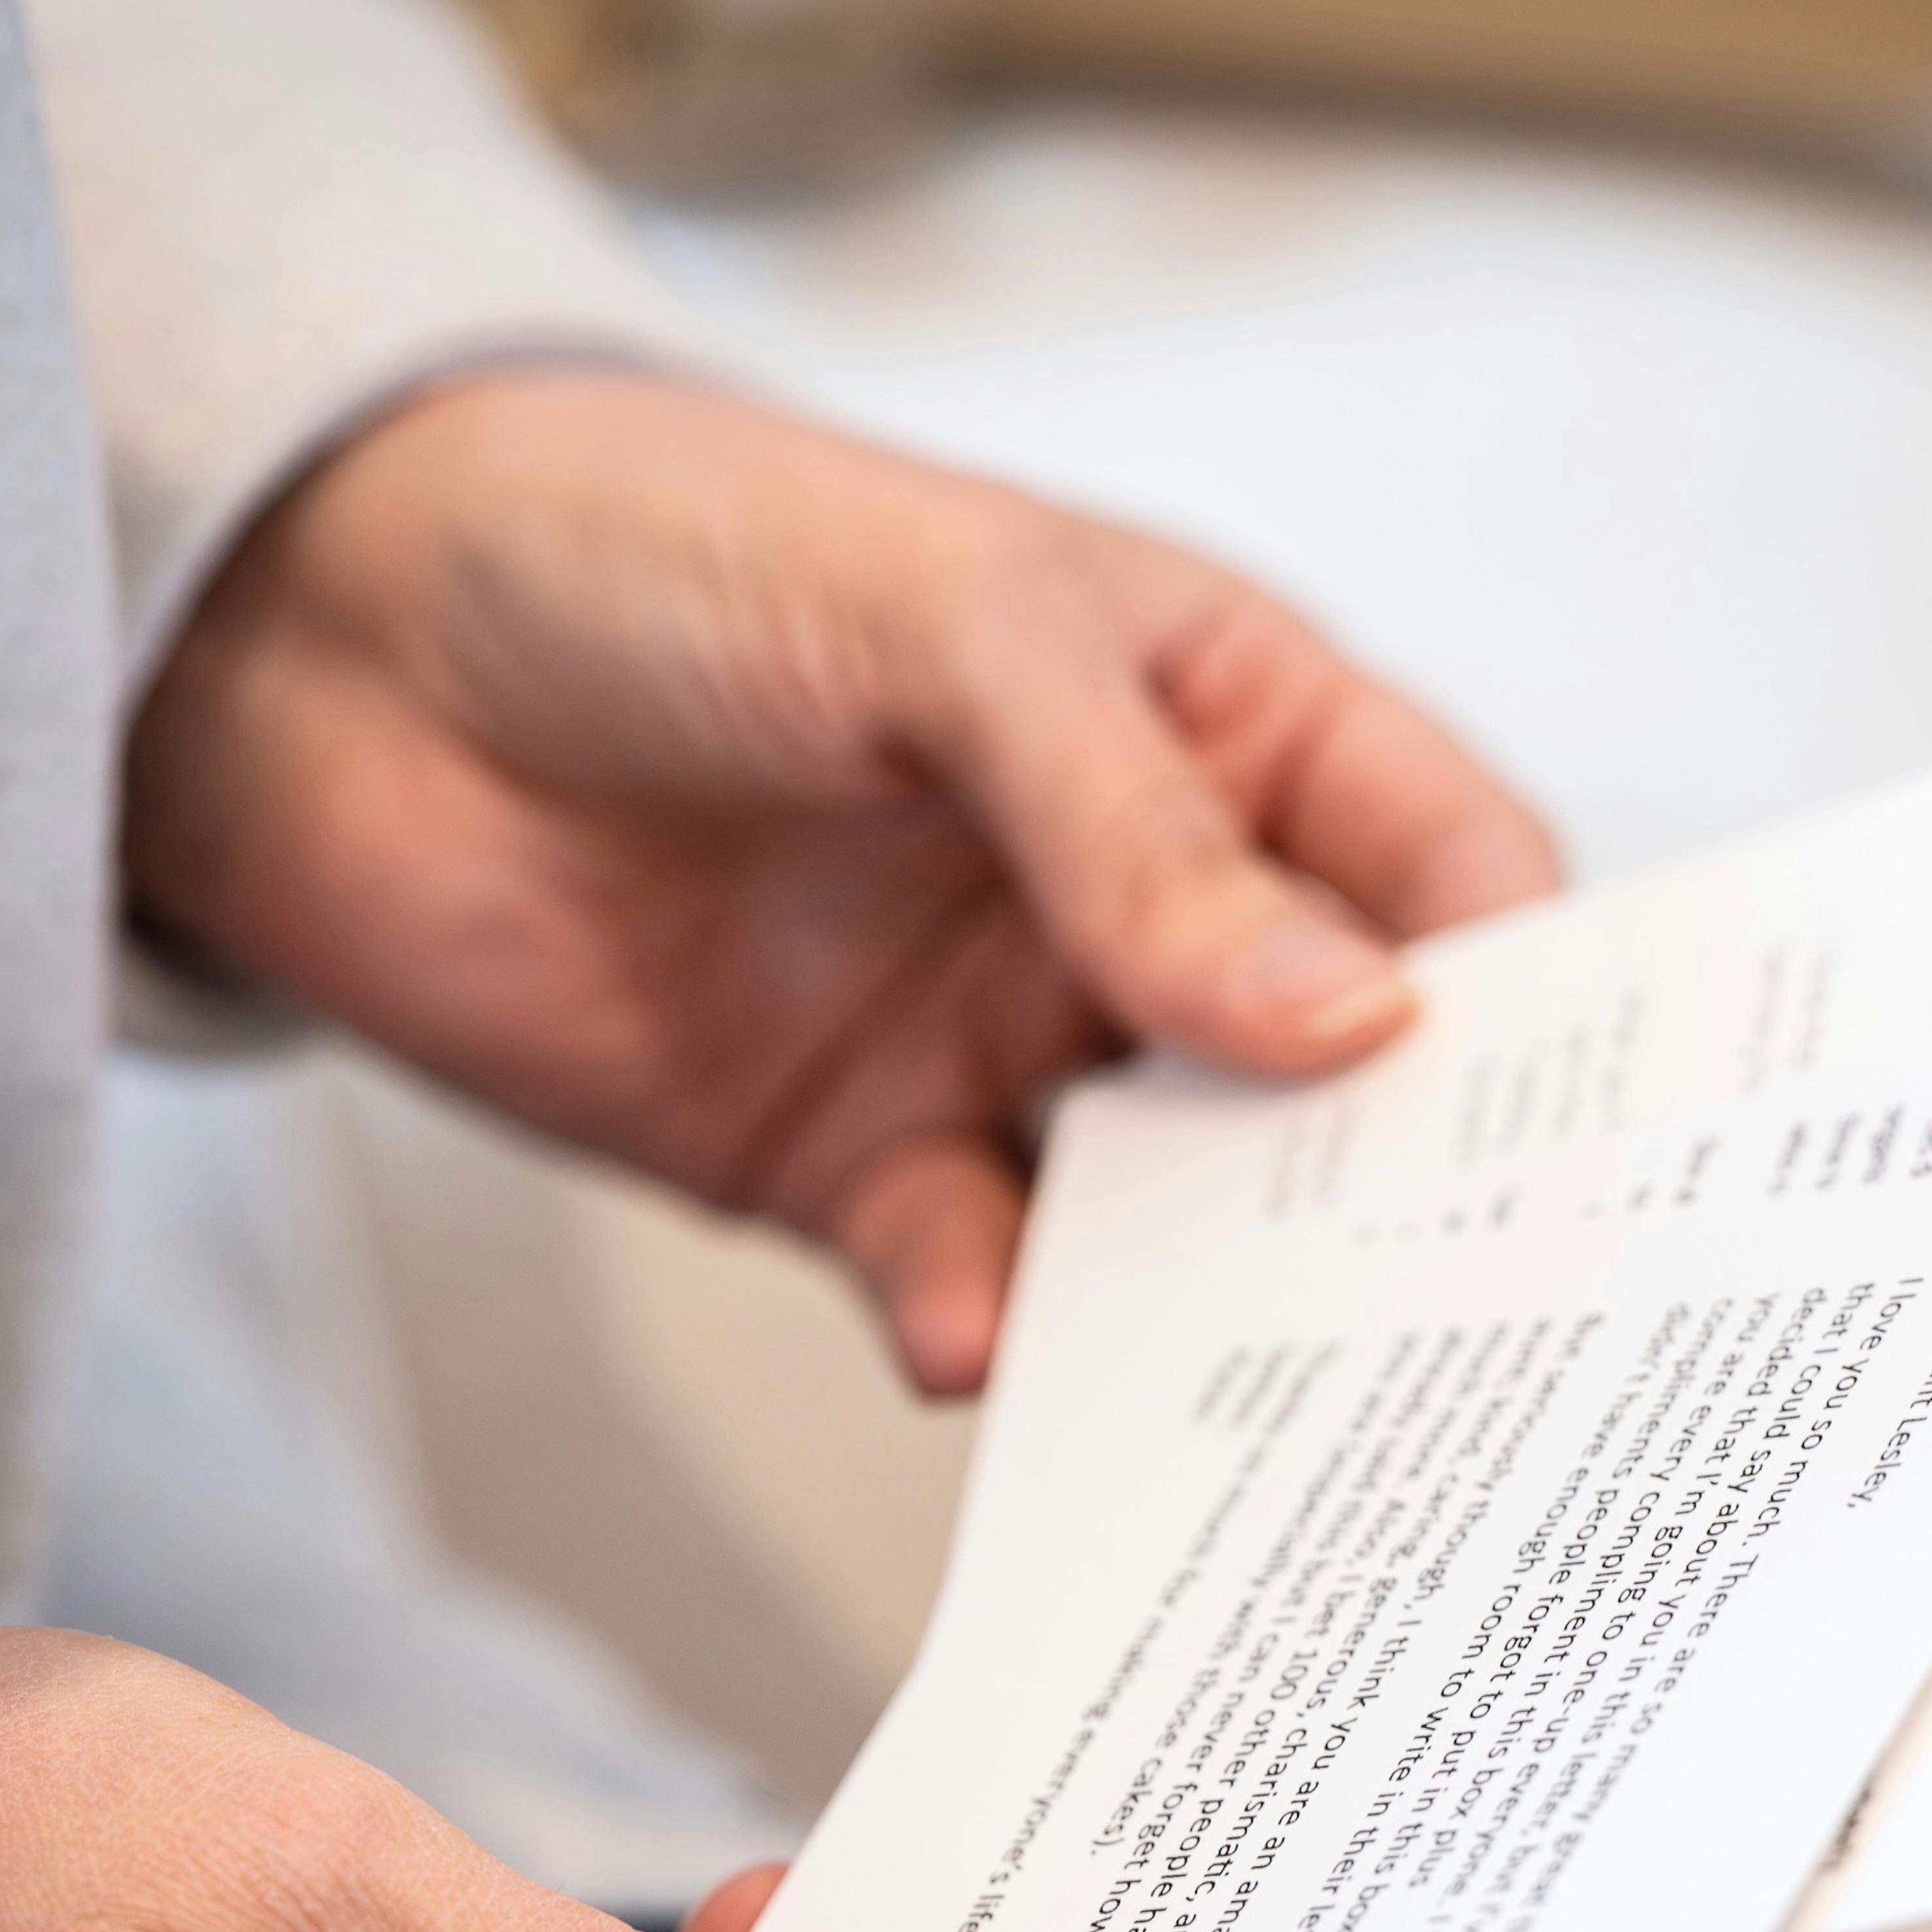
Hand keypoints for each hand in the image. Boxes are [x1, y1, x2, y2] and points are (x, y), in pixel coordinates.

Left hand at [127, 372, 1556, 1391]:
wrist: (345, 657)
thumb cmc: (667, 549)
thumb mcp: (948, 630)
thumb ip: (1142, 830)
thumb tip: (1360, 1019)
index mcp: (1213, 725)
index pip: (1438, 868)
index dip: (1523, 995)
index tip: (1586, 1136)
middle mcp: (1133, 904)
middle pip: (1323, 1078)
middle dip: (1379, 1189)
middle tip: (1450, 1321)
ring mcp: (996, 1042)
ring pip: (1159, 1209)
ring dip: (1186, 1291)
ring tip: (1231, 1382)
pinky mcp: (855, 1160)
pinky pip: (966, 1272)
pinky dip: (981, 1320)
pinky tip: (966, 1336)